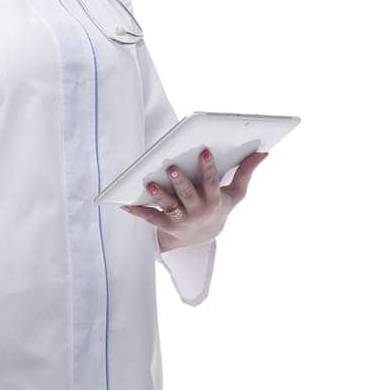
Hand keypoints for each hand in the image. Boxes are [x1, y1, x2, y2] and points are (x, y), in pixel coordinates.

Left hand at [121, 146, 268, 249]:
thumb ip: (246, 172)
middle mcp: (197, 211)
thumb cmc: (219, 207)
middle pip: (188, 195)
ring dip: (159, 196)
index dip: (208, 169)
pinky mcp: (165, 226)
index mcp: (214, 200)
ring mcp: (181, 219)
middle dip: (180, 182)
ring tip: (150, 184)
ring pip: (169, 207)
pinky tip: (124, 204)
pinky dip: (137, 211)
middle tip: (172, 167)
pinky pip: (150, 218)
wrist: (202, 238)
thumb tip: (264, 152)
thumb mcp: (235, 194)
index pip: (212, 183)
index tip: (204, 152)